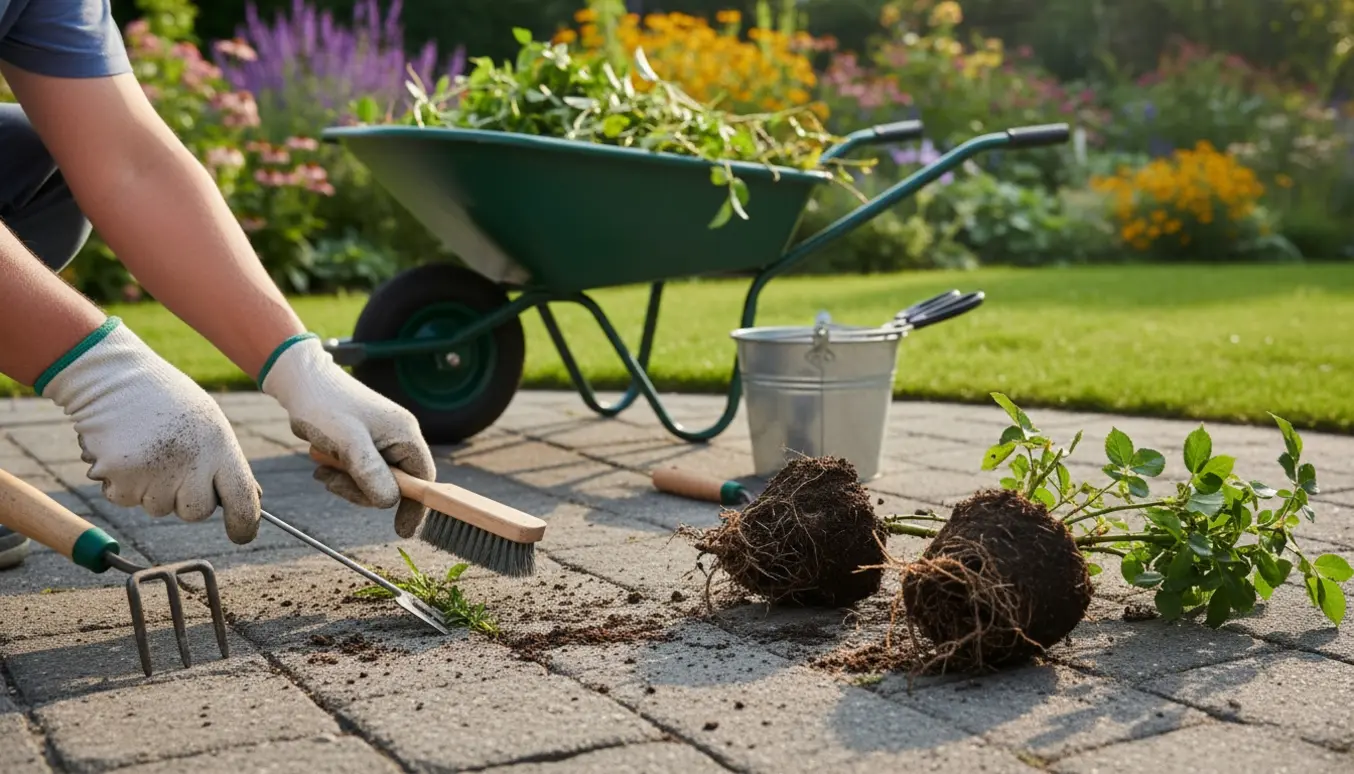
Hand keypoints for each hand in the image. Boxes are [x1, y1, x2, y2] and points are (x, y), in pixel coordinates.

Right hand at [39, 318, 261, 542]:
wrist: (112, 377)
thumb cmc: (165, 400)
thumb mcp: (208, 422)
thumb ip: (226, 461)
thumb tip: (249, 499)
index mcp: (219, 446)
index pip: (242, 500)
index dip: (245, 524)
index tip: (241, 534)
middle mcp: (191, 464)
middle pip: (195, 512)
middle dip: (186, 498)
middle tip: (173, 463)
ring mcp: (154, 474)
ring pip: (158, 508)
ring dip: (151, 488)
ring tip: (146, 448)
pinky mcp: (120, 479)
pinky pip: (125, 499)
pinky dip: (122, 484)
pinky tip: (124, 452)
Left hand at [259, 335, 434, 537]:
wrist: (302, 382)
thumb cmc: (324, 405)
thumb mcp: (347, 442)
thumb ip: (370, 472)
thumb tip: (389, 503)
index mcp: (405, 434)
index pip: (423, 480)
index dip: (415, 506)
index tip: (402, 530)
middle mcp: (400, 438)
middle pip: (397, 485)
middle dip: (365, 491)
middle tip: (334, 483)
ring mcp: (384, 441)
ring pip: (377, 482)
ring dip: (350, 484)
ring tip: (324, 471)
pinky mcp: (367, 444)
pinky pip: (364, 473)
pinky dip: (345, 477)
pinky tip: (325, 468)